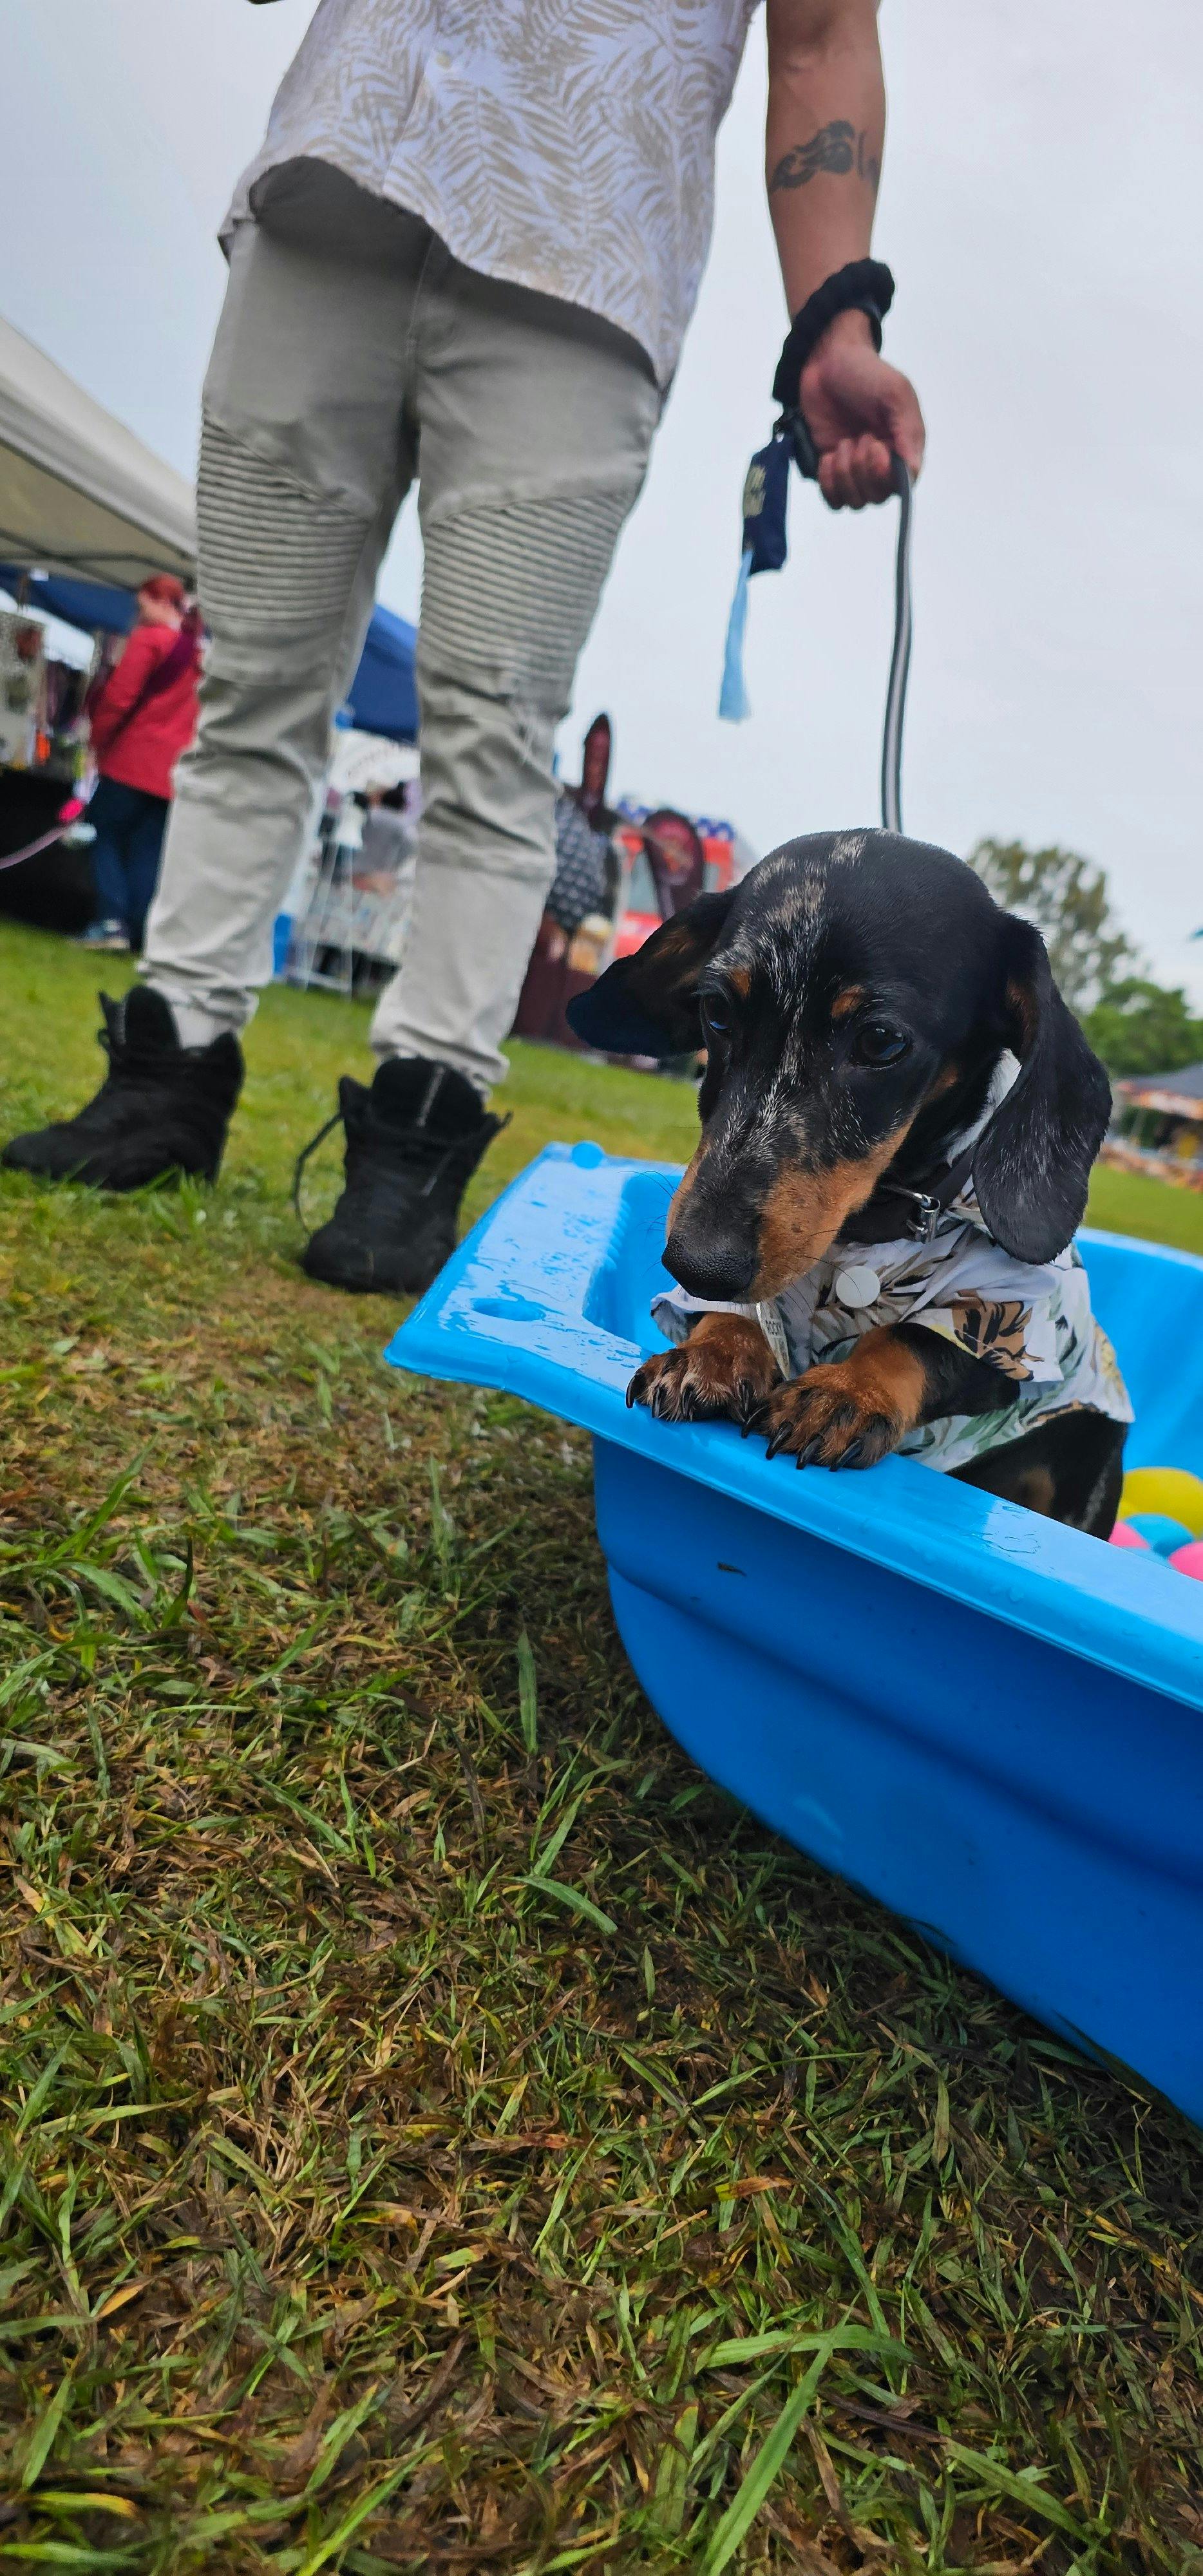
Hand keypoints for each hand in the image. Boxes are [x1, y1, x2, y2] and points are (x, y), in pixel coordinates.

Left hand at [799, 309, 924, 509]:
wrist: (827, 362)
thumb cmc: (866, 373)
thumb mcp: (895, 394)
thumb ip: (907, 432)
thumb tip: (913, 470)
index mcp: (904, 447)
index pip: (903, 484)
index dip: (885, 474)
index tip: (875, 446)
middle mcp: (883, 463)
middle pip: (877, 496)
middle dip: (863, 469)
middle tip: (859, 436)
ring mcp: (856, 469)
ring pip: (855, 501)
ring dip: (844, 473)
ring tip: (844, 442)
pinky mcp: (832, 471)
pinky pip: (833, 500)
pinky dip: (828, 483)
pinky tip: (828, 456)